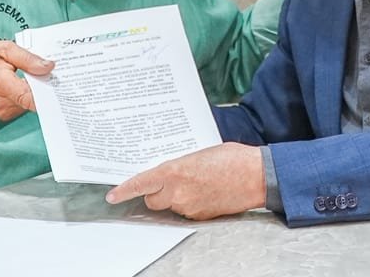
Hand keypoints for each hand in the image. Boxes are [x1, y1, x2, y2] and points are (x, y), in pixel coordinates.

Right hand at [0, 41, 53, 120]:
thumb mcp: (4, 49)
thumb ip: (28, 58)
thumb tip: (49, 66)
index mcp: (0, 84)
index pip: (29, 97)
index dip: (48, 94)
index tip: (62, 86)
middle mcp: (2, 103)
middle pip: (34, 100)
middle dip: (46, 87)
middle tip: (56, 73)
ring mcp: (3, 111)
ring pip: (31, 103)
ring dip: (37, 91)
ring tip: (39, 76)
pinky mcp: (5, 114)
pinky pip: (24, 106)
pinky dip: (30, 95)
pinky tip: (29, 84)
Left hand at [105, 142, 265, 219]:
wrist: (257, 176)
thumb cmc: (233, 158)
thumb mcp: (201, 153)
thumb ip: (181, 163)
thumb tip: (171, 170)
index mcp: (176, 171)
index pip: (142, 183)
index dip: (125, 190)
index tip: (112, 196)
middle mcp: (179, 192)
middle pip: (153, 199)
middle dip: (156, 192)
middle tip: (169, 180)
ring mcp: (190, 207)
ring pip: (171, 206)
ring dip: (175, 197)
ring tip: (196, 182)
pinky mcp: (202, 216)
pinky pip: (187, 211)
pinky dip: (191, 202)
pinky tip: (205, 190)